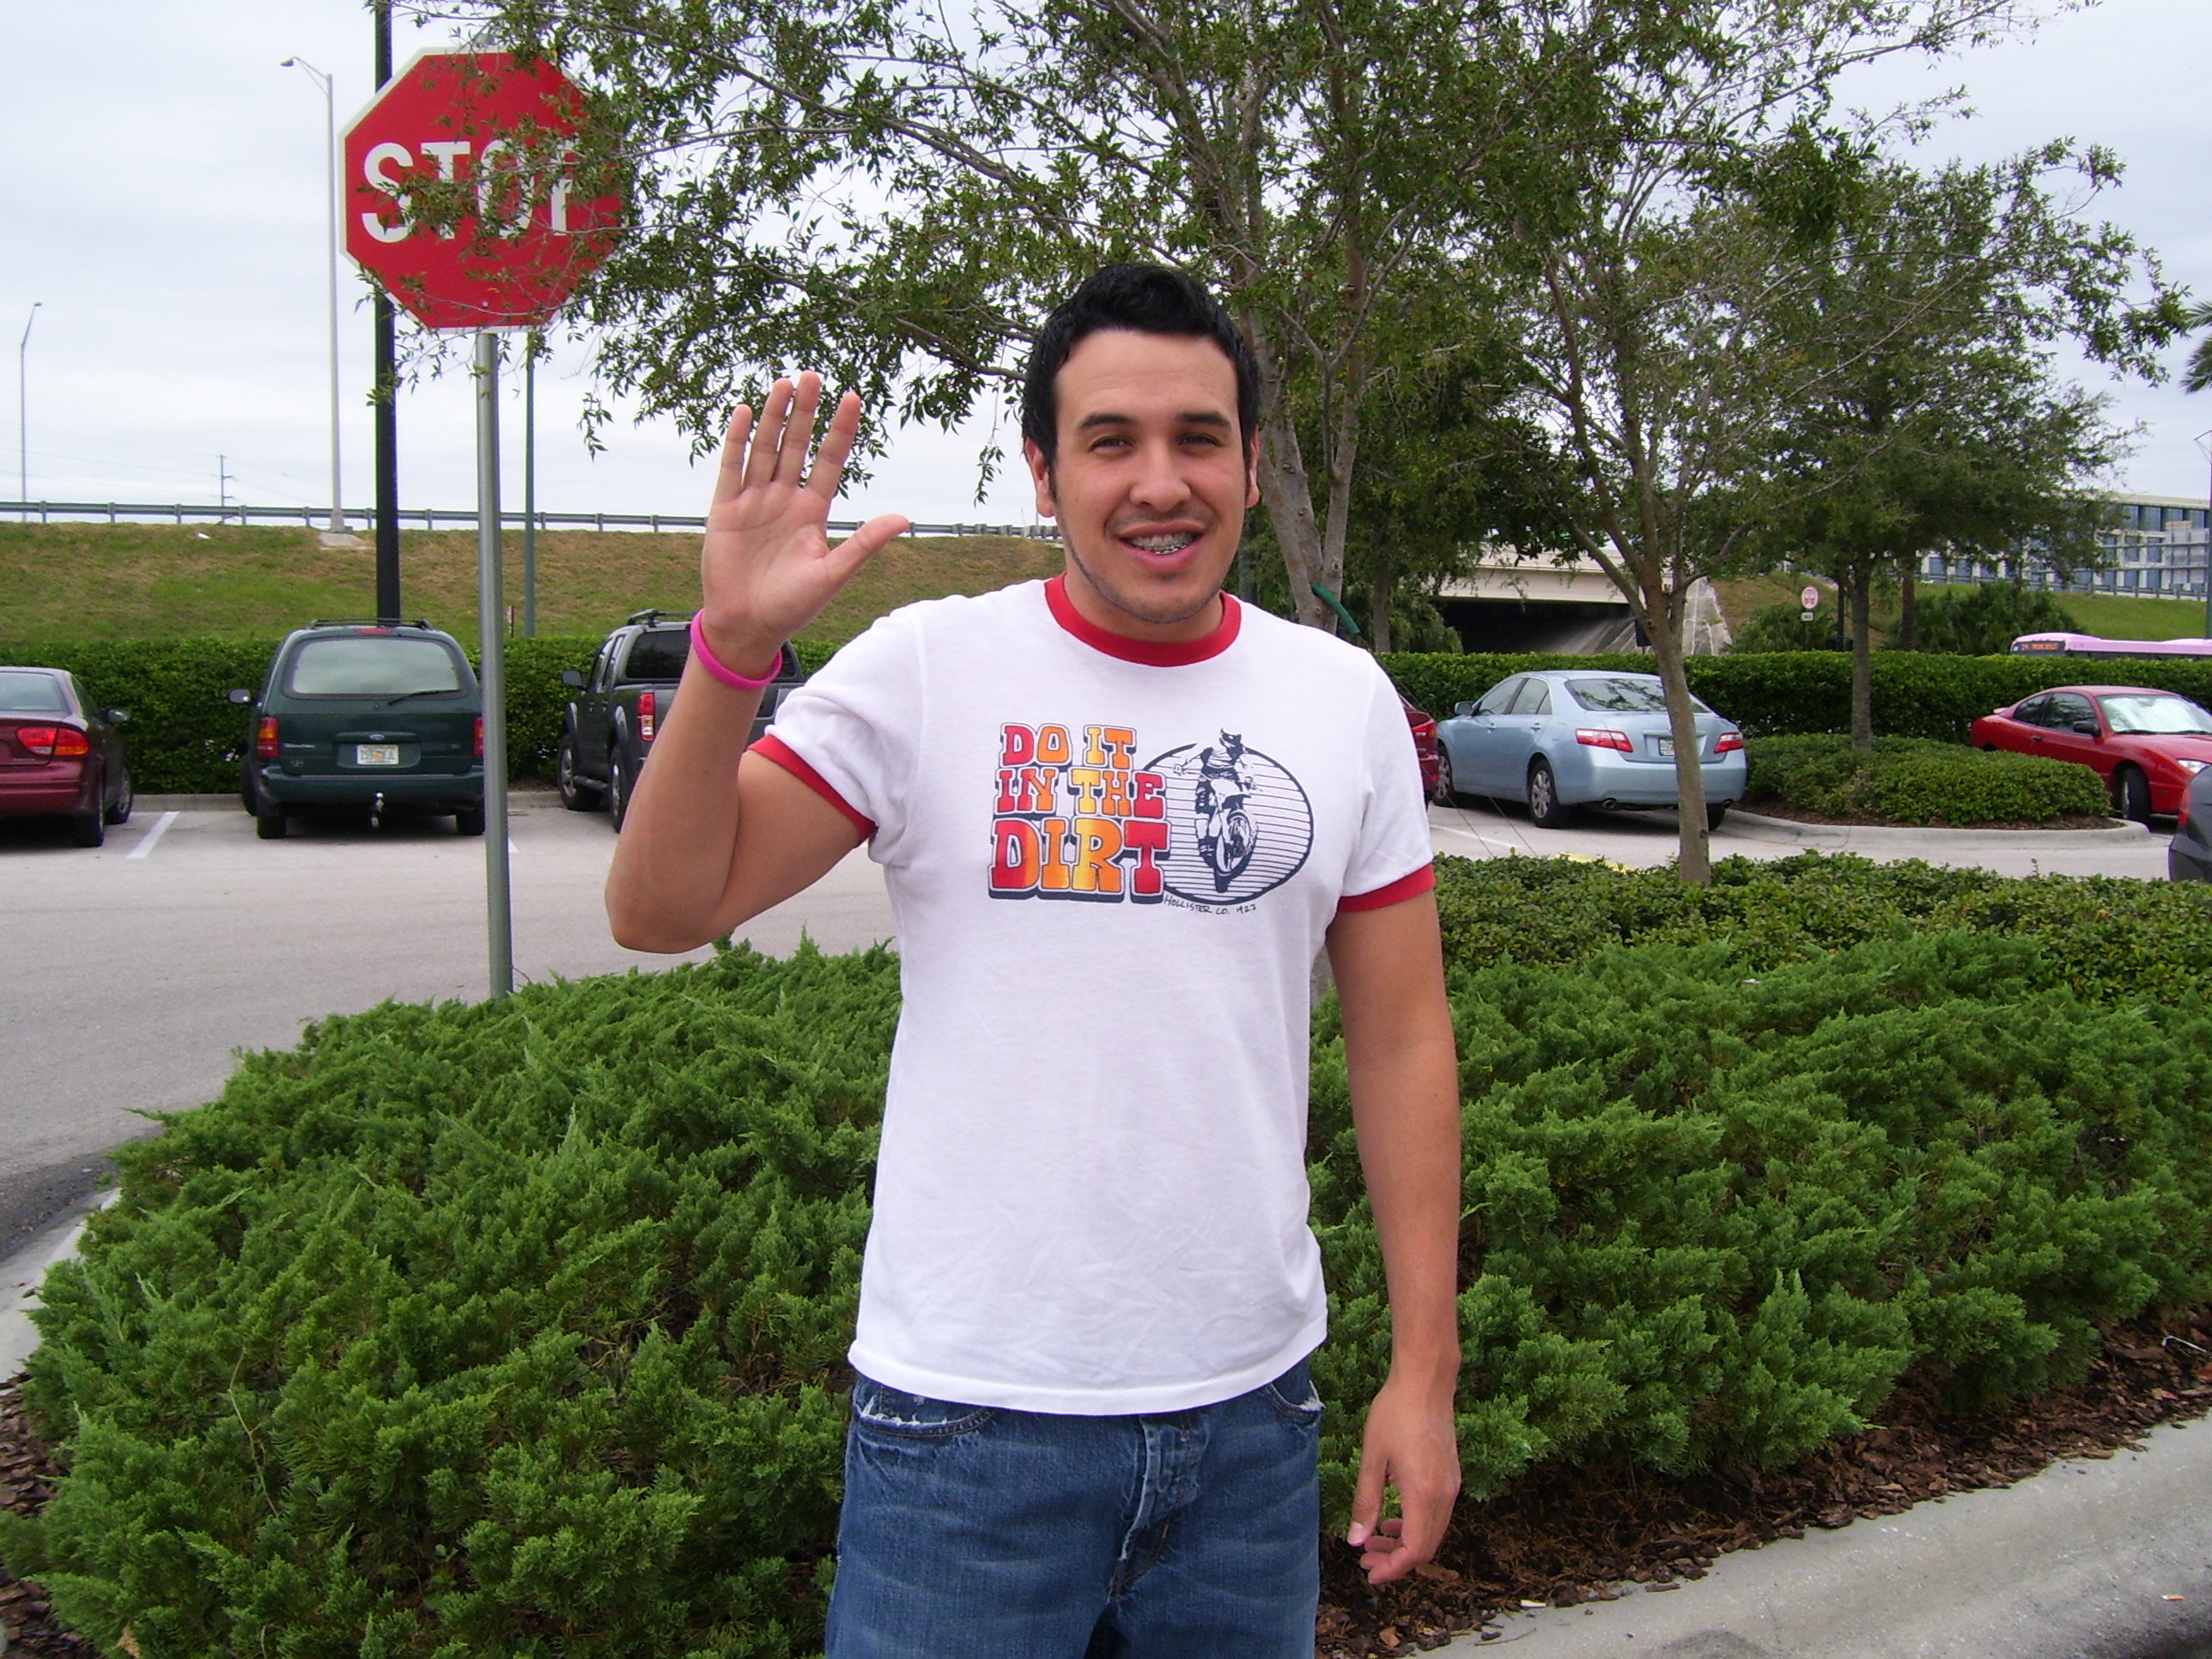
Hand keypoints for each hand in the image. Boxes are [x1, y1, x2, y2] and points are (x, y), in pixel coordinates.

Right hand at [697, 372, 910, 673]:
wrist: (747, 626)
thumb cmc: (793, 606)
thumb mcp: (833, 574)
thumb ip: (864, 543)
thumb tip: (904, 518)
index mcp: (813, 511)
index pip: (829, 461)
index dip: (839, 430)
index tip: (852, 398)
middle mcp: (785, 499)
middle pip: (798, 445)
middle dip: (806, 411)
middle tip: (813, 375)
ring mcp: (754, 500)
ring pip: (767, 449)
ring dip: (776, 417)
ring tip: (785, 383)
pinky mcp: (725, 509)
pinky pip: (732, 467)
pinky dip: (737, 440)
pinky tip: (746, 412)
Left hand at [1346, 1368, 1460, 1585]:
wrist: (1425, 1382)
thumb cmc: (1395, 1414)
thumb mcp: (1372, 1458)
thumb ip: (1366, 1502)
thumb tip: (1356, 1539)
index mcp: (1424, 1494)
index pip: (1414, 1550)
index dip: (1392, 1568)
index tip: (1369, 1572)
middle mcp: (1444, 1495)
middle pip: (1426, 1546)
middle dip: (1396, 1560)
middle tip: (1366, 1558)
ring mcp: (1451, 1486)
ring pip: (1433, 1531)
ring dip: (1406, 1542)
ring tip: (1375, 1540)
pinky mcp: (1451, 1475)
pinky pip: (1437, 1514)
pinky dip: (1416, 1524)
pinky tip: (1393, 1517)